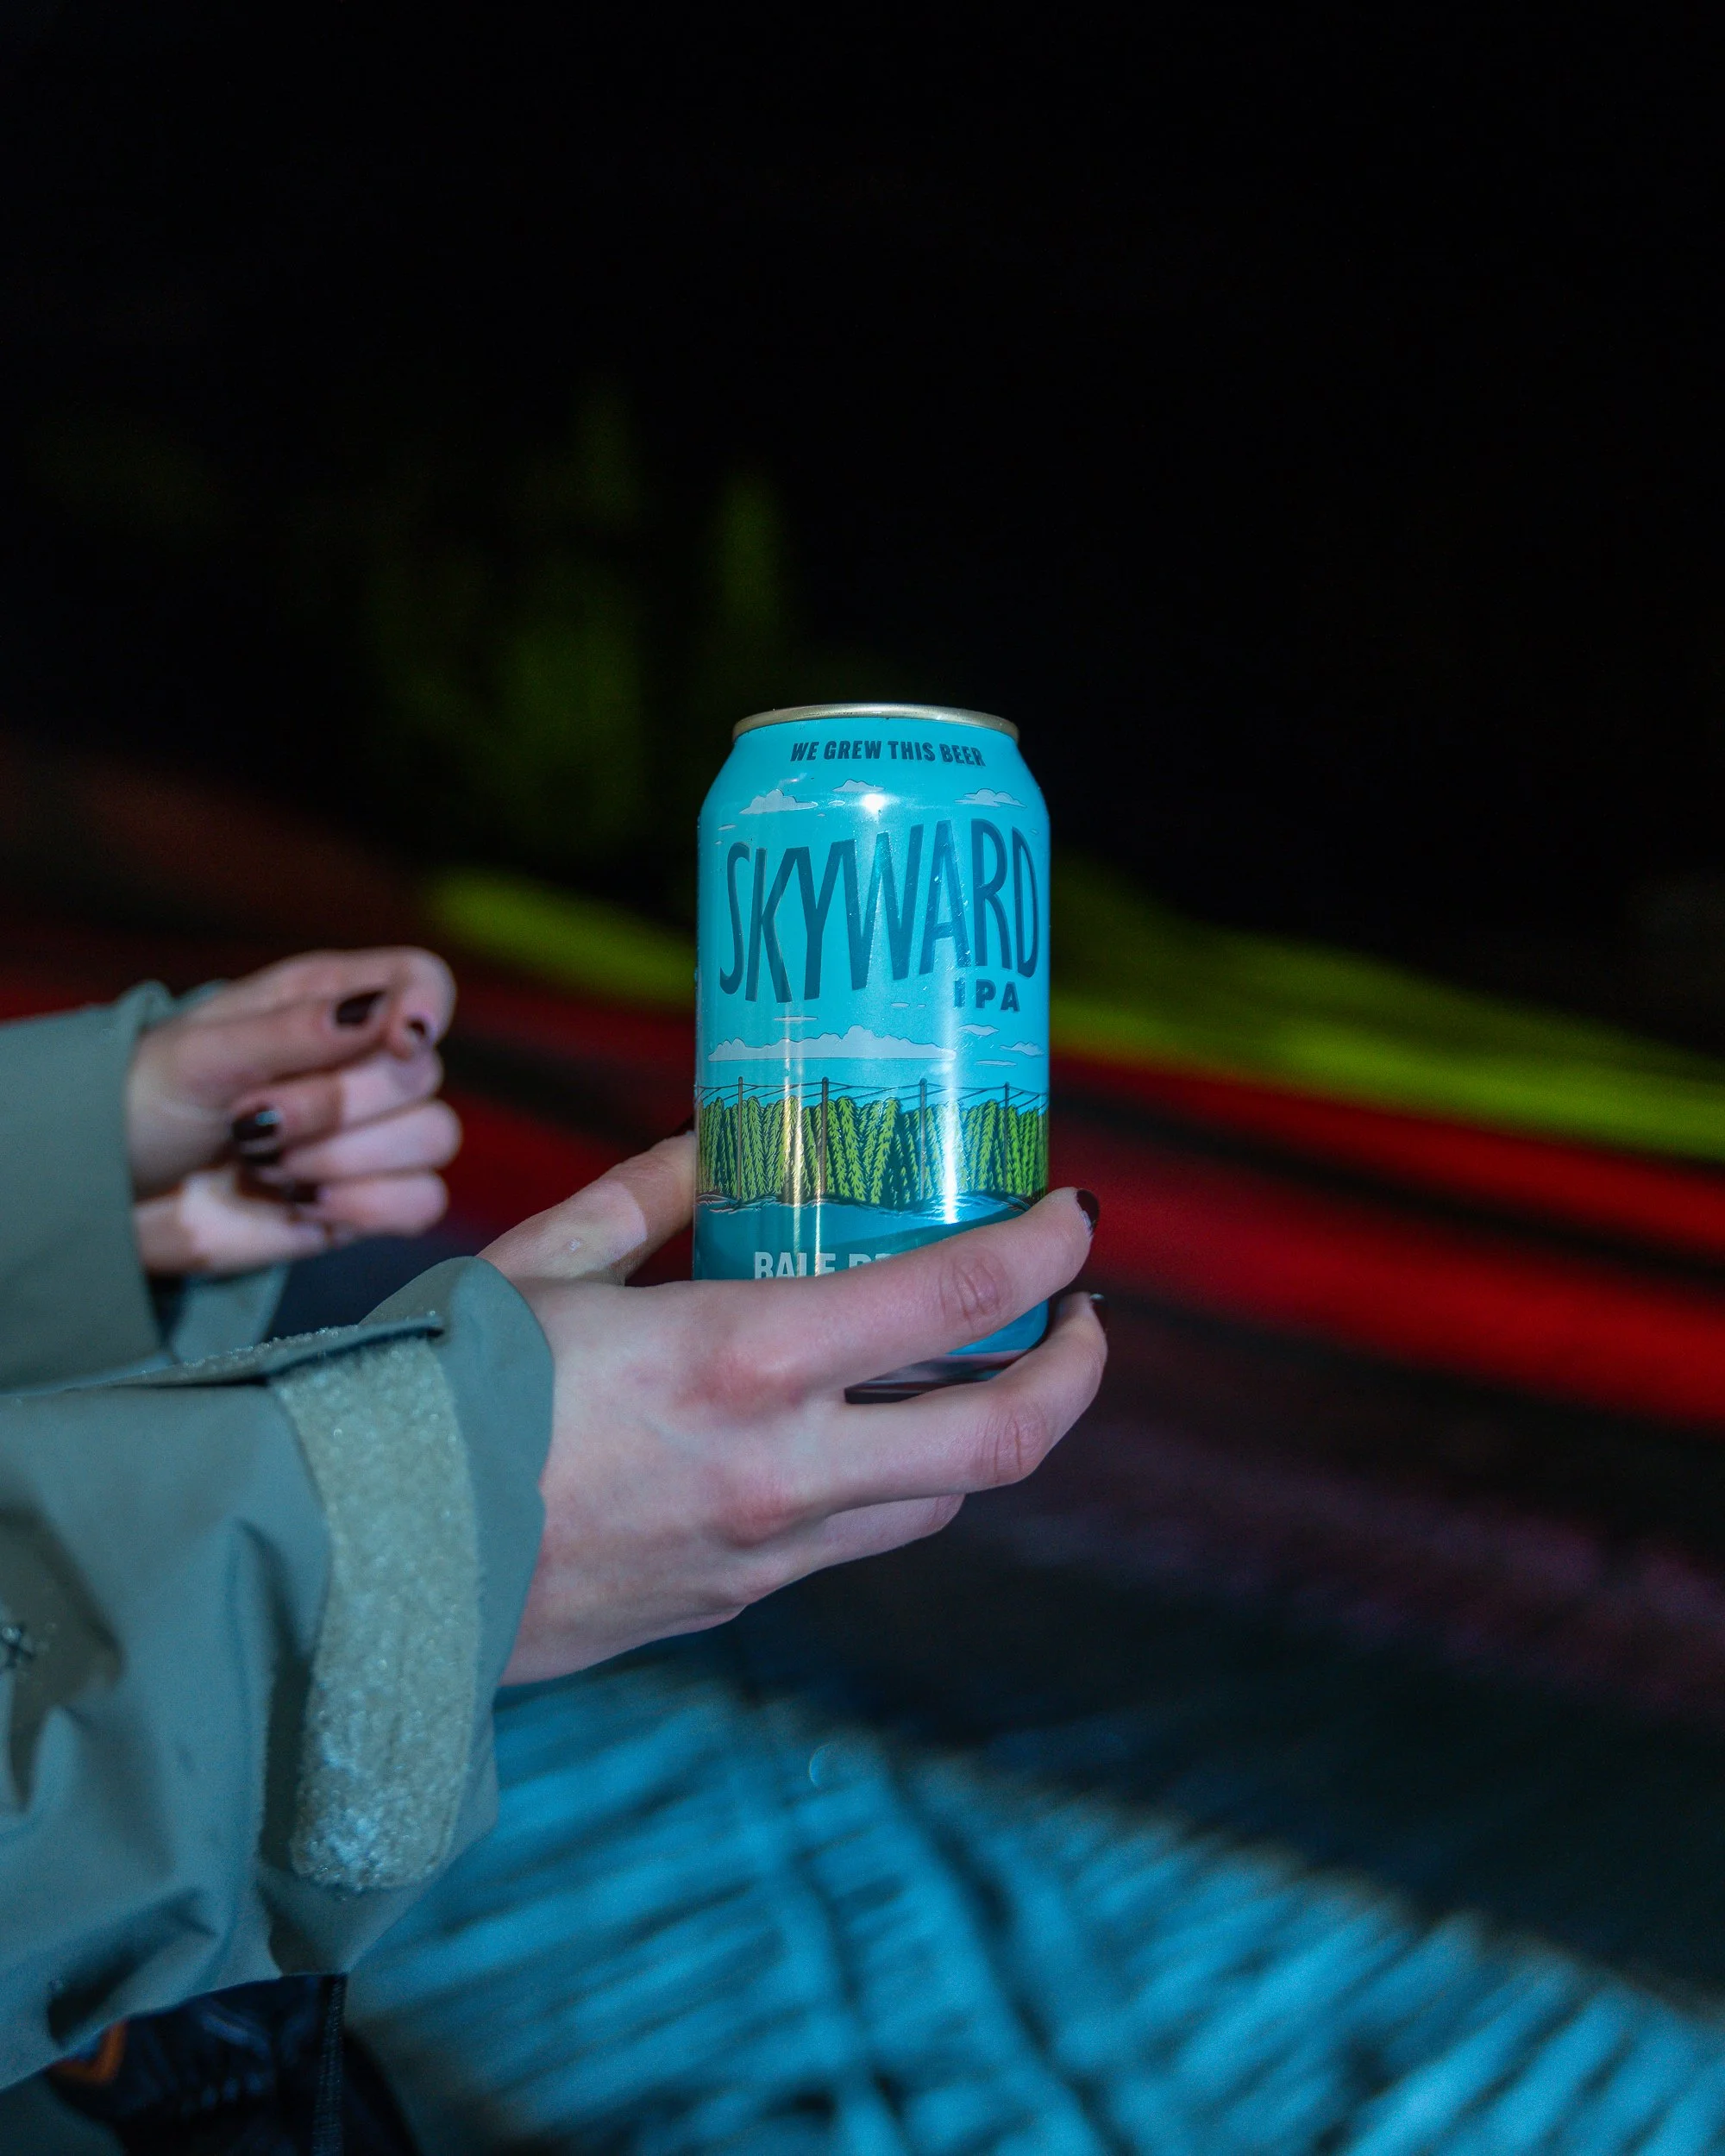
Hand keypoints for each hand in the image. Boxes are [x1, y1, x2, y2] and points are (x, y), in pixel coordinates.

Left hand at [128, 949, 459, 1275]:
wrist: (108, 1198)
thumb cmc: (142, 1103)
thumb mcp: (202, 1054)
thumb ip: (295, 1031)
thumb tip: (383, 1010)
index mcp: (327, 1002)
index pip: (422, 979)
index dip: (427, 1005)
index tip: (397, 1039)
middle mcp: (360, 1062)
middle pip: (423, 1071)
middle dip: (334, 1106)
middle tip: (251, 1123)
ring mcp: (368, 1136)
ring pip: (433, 1137)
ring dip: (345, 1160)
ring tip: (269, 1167)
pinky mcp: (367, 1201)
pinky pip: (422, 1202)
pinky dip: (368, 1207)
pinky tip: (305, 1205)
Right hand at [483, 1141, 1105, 1683]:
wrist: (362, 1571)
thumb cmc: (439, 1394)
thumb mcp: (546, 1262)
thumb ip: (655, 1194)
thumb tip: (729, 1144)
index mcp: (744, 1358)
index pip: (959, 1298)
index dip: (1043, 1250)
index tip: (1072, 1215)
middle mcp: (783, 1468)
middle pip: (1004, 1437)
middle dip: (1075, 1371)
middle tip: (1082, 1315)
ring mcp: (767, 1552)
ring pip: (940, 1499)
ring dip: (985, 1431)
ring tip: (977, 1366)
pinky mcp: (736, 1601)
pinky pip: (855, 1538)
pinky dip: (891, 1478)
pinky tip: (855, 1429)